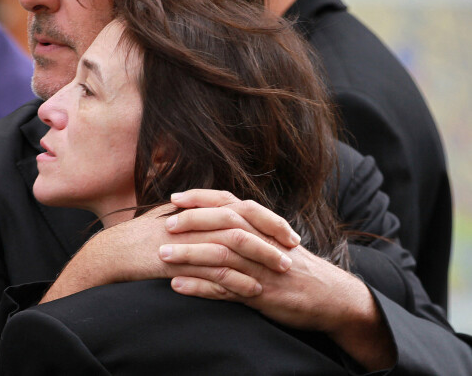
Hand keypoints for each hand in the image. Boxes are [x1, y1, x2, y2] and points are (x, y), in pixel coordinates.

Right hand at [42, 190, 298, 301]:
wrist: (116, 251)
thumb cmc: (146, 235)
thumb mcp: (175, 217)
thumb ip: (201, 213)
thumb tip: (223, 212)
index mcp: (200, 207)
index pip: (242, 206)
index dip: (268, 218)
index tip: (288, 231)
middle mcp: (198, 218)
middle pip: (244, 221)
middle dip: (272, 233)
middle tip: (294, 248)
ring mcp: (190, 239)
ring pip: (235, 245)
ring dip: (261, 257)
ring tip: (283, 270)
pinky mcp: (182, 262)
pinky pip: (216, 271)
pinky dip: (238, 280)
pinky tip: (255, 290)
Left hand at [160, 190, 394, 370]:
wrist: (331, 296)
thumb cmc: (296, 265)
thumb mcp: (275, 239)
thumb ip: (249, 227)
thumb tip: (218, 217)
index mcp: (262, 225)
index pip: (228, 202)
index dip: (201, 198)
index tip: (174, 197)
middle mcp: (261, 241)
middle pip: (223, 223)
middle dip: (192, 221)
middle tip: (165, 224)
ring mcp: (261, 267)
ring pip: (221, 255)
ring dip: (190, 254)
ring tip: (162, 255)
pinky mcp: (261, 294)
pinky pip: (226, 289)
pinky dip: (200, 287)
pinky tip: (177, 286)